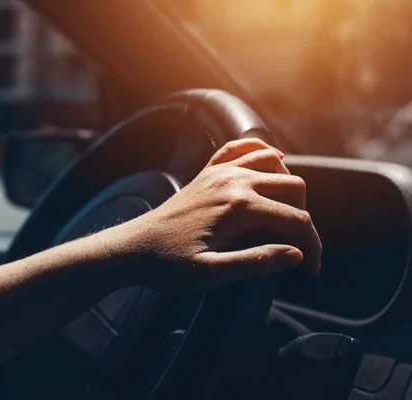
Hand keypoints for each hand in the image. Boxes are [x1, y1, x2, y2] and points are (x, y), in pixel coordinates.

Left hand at [128, 138, 321, 292]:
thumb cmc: (168, 265)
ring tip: (285, 216)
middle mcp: (233, 181)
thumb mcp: (210, 274)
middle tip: (296, 247)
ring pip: (274, 164)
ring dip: (287, 186)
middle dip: (303, 219)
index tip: (310, 269)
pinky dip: (261, 152)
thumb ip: (255, 262)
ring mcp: (219, 172)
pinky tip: (269, 164)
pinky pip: (241, 148)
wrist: (133, 248)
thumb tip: (296, 254)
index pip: (296, 221)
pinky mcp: (208, 173)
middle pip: (293, 187)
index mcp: (238, 207)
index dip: (312, 246)